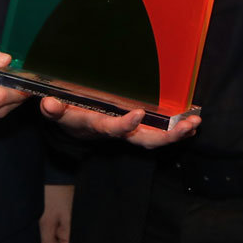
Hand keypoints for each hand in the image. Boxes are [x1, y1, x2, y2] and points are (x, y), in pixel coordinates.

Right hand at [38, 96, 200, 148]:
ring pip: (153, 138)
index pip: (111, 128)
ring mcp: (128, 132)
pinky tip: (192, 124)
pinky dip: (175, 130)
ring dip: (175, 134)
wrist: (73, 127)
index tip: (138, 114)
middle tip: (186, 127)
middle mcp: (115, 132)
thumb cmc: (67, 112)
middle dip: (165, 137)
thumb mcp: (57, 110)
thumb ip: (53, 108)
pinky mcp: (136, 129)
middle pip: (141, 140)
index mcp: (96, 125)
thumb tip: (48, 102)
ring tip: (195, 123)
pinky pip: (157, 133)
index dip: (124, 125)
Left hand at [40, 184, 72, 242]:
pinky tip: (45, 223)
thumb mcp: (45, 221)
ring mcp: (71, 230)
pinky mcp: (68, 224)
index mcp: (72, 239)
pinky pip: (59, 238)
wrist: (57, 172)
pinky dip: (50, 235)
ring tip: (42, 227)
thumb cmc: (52, 194)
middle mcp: (75, 237)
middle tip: (39, 238)